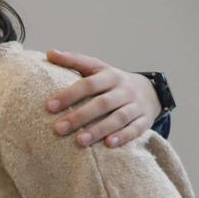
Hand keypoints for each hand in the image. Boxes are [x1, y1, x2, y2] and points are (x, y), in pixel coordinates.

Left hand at [44, 50, 160, 147]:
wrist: (149, 90)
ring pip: (119, 118)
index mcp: (110, 76)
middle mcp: (124, 90)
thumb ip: (74, 61)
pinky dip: (123, 137)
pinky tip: (108, 144)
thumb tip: (50, 53)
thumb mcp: (97, 68)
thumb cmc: (112, 82)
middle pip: (102, 103)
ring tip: (79, 141)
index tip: (49, 107)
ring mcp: (136, 105)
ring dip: (99, 130)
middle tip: (58, 129)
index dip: (69, 95)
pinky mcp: (145, 120)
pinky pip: (135, 129)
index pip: (88, 84)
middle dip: (80, 116)